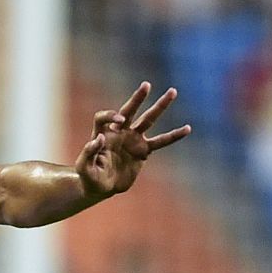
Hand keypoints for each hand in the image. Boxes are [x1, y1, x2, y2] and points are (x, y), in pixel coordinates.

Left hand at [77, 82, 190, 198]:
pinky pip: (161, 141)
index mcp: (101, 134)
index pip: (103, 118)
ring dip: (160, 106)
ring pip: (148, 120)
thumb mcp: (83, 167)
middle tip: (146, 85)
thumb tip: (100, 138)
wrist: (101, 187)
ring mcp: (132, 139)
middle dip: (137, 98)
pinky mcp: (143, 150)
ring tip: (173, 91)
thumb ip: (88, 153)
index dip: (110, 116)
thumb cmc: (89, 176)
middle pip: (128, 111)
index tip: (120, 121)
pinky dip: (174, 136)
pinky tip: (187, 128)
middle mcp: (118, 133)